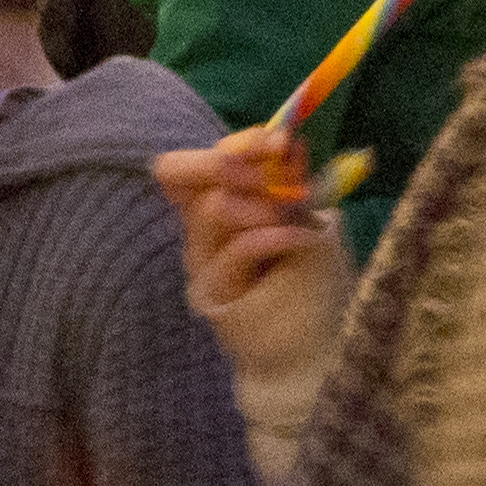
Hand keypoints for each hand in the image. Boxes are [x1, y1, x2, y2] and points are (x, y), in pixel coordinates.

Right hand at [154, 126, 338, 318]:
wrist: (310, 347)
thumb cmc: (310, 280)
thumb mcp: (306, 217)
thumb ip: (290, 180)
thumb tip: (288, 138)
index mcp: (216, 201)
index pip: (202, 155)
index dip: (236, 144)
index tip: (281, 143)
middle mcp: (199, 227)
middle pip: (174, 172)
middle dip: (226, 162)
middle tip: (276, 177)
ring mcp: (201, 260)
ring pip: (211, 208)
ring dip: (263, 203)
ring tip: (298, 221)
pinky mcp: (211, 291)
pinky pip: (237, 248)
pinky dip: (274, 236)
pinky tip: (302, 238)